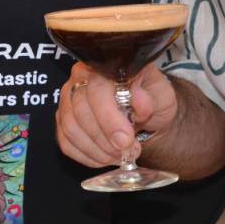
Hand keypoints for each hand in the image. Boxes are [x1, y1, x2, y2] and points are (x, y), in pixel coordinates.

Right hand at [55, 62, 177, 168]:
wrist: (145, 113)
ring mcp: (68, 99)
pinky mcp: (63, 120)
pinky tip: (105, 157)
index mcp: (105, 66)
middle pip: (80, 111)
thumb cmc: (151, 100)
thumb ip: (152, 97)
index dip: (109, 118)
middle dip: (105, 139)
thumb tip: (140, 101)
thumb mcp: (161, 95)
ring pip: (71, 129)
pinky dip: (88, 155)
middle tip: (126, 151)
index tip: (126, 139)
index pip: (98, 90)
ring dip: (97, 150)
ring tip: (119, 155)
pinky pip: (67, 142)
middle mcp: (80, 78)